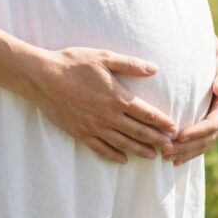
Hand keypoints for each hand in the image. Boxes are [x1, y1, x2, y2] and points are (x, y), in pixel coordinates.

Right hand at [29, 46, 179, 164]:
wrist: (43, 77)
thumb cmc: (74, 63)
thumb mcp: (104, 57)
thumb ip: (130, 64)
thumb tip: (154, 69)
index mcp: (117, 97)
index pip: (146, 114)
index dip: (162, 122)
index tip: (174, 129)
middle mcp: (108, 116)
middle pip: (138, 132)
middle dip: (157, 140)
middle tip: (171, 149)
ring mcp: (94, 127)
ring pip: (122, 143)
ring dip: (140, 150)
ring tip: (153, 157)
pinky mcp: (80, 133)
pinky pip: (101, 149)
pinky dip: (114, 155)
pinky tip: (123, 160)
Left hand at [166, 46, 217, 165]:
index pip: (212, 124)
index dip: (197, 132)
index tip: (179, 136)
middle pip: (206, 139)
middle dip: (187, 147)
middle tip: (166, 151)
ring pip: (202, 145)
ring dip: (185, 153)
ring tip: (165, 156)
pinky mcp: (209, 129)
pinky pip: (199, 144)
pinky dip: (187, 153)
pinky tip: (174, 159)